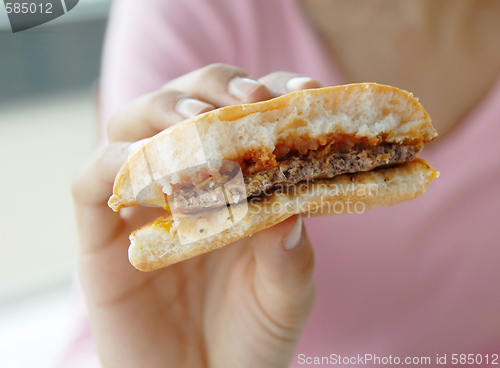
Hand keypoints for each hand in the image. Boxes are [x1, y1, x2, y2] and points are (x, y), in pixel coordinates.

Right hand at [72, 64, 321, 367]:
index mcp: (237, 185)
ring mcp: (142, 205)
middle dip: (213, 89)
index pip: (245, 115)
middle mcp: (187, 183)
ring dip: (163, 113)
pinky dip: (116, 164)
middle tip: (245, 101)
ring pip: (131, 126)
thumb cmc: (251, 339)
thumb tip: (290, 204)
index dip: (273, 93)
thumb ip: (288, 253)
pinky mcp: (100, 237)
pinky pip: (91, 183)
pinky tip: (152, 170)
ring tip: (199, 127)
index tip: (305, 93)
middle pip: (184, 103)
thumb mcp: (285, 295)